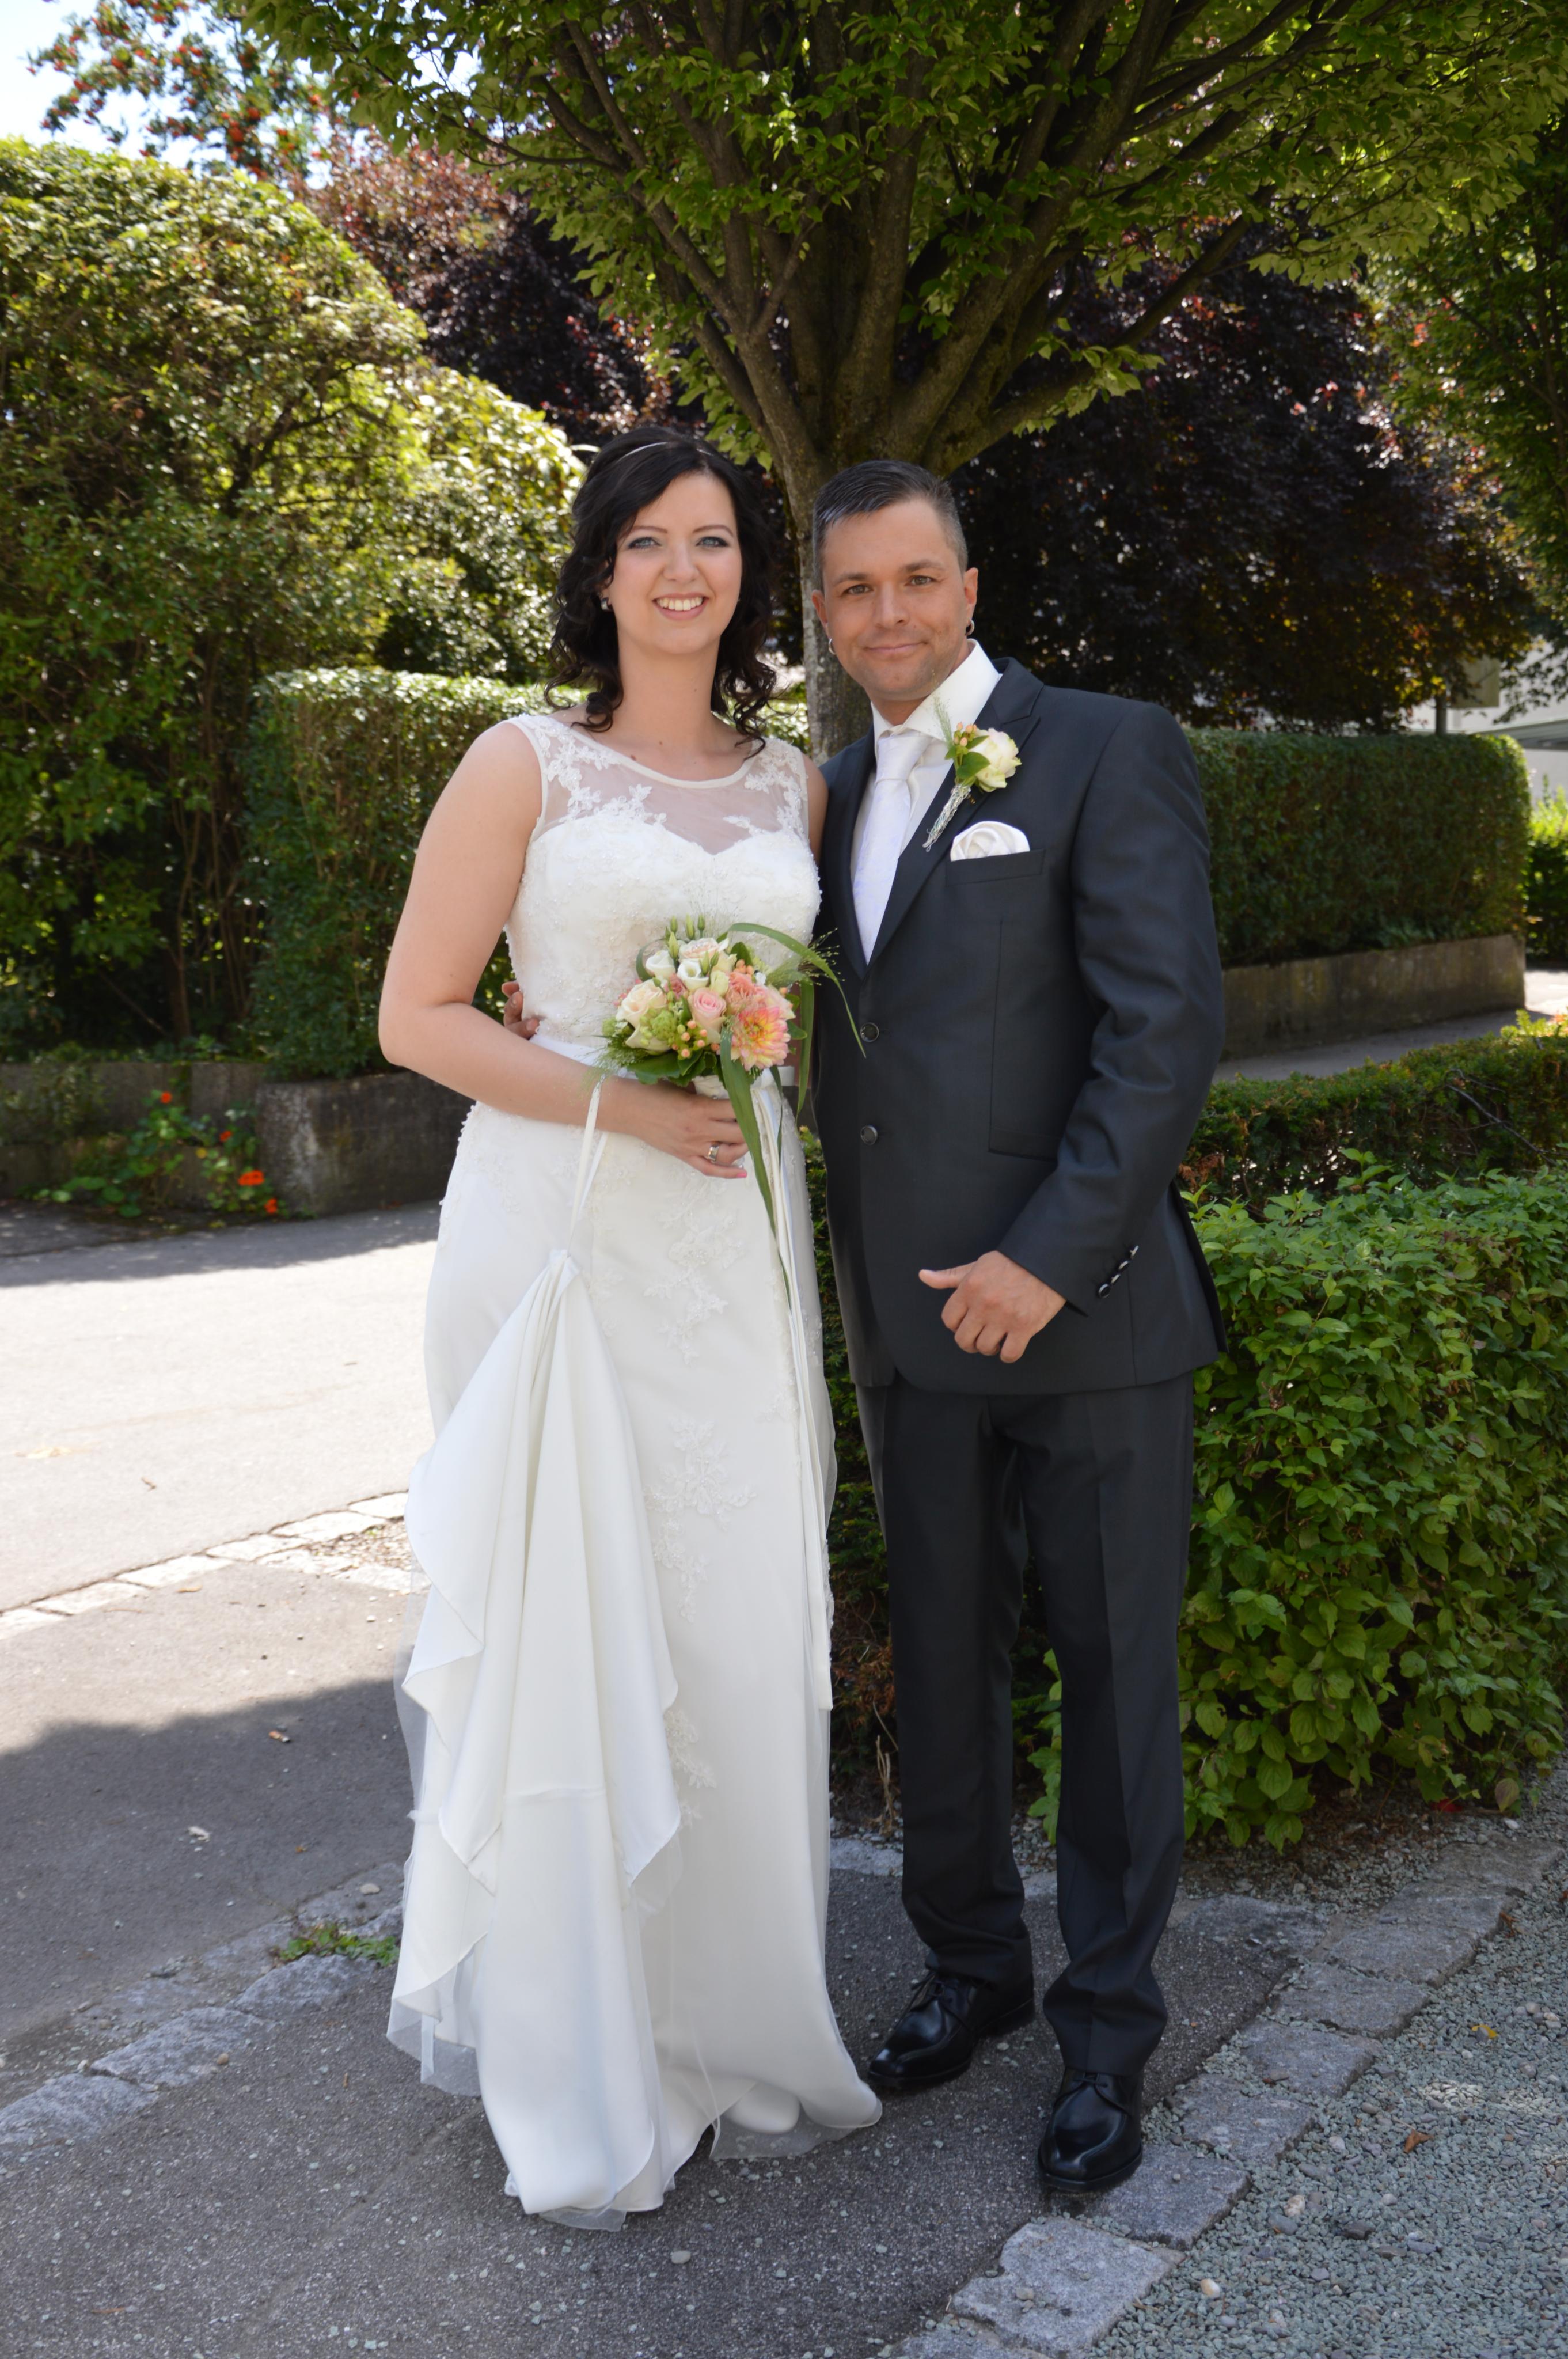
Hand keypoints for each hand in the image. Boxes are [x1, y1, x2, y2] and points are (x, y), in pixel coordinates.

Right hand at [503, 978, 745, 1178]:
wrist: (627, 1108)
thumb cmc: (652, 1091)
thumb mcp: (681, 1084)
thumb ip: (704, 1087)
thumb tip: (728, 1083)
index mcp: (699, 1107)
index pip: (736, 1111)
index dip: (751, 1108)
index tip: (759, 1102)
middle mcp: (699, 1129)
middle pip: (738, 1133)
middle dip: (752, 1128)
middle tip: (759, 1122)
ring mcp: (692, 1145)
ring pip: (727, 1153)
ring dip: (743, 1147)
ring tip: (749, 1140)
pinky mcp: (683, 1156)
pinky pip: (709, 1169)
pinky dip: (727, 1173)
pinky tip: (742, 1172)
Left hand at [919, 1251, 1064, 1361]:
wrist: (1045, 1260)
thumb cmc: (1010, 1263)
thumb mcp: (977, 1266)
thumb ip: (949, 1276)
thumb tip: (923, 1276)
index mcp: (969, 1289)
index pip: (949, 1320)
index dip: (956, 1325)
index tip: (966, 1322)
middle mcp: (983, 1305)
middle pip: (963, 1339)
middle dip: (969, 1341)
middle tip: (979, 1336)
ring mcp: (1004, 1317)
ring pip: (984, 1348)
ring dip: (989, 1347)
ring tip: (996, 1339)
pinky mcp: (1024, 1327)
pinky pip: (1009, 1354)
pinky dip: (1007, 1354)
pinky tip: (1010, 1345)